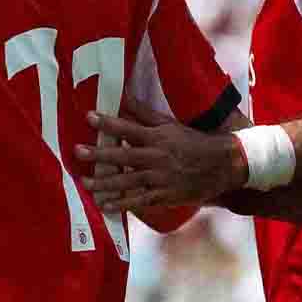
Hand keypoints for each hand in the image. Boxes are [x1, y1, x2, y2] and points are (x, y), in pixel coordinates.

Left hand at [76, 98, 246, 215]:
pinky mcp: (165, 196)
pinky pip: (140, 201)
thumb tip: (124, 96)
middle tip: (77, 151)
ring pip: (128, 182)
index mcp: (158, 138)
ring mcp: (160, 179)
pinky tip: (105, 205)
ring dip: (105, 183)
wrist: (224, 165)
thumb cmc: (193, 142)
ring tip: (85, 183)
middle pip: (124, 157)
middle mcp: (157, 158)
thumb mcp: (170, 124)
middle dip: (99, 155)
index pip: (128, 129)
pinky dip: (122, 204)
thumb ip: (144, 113)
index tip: (88, 116)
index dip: (108, 123)